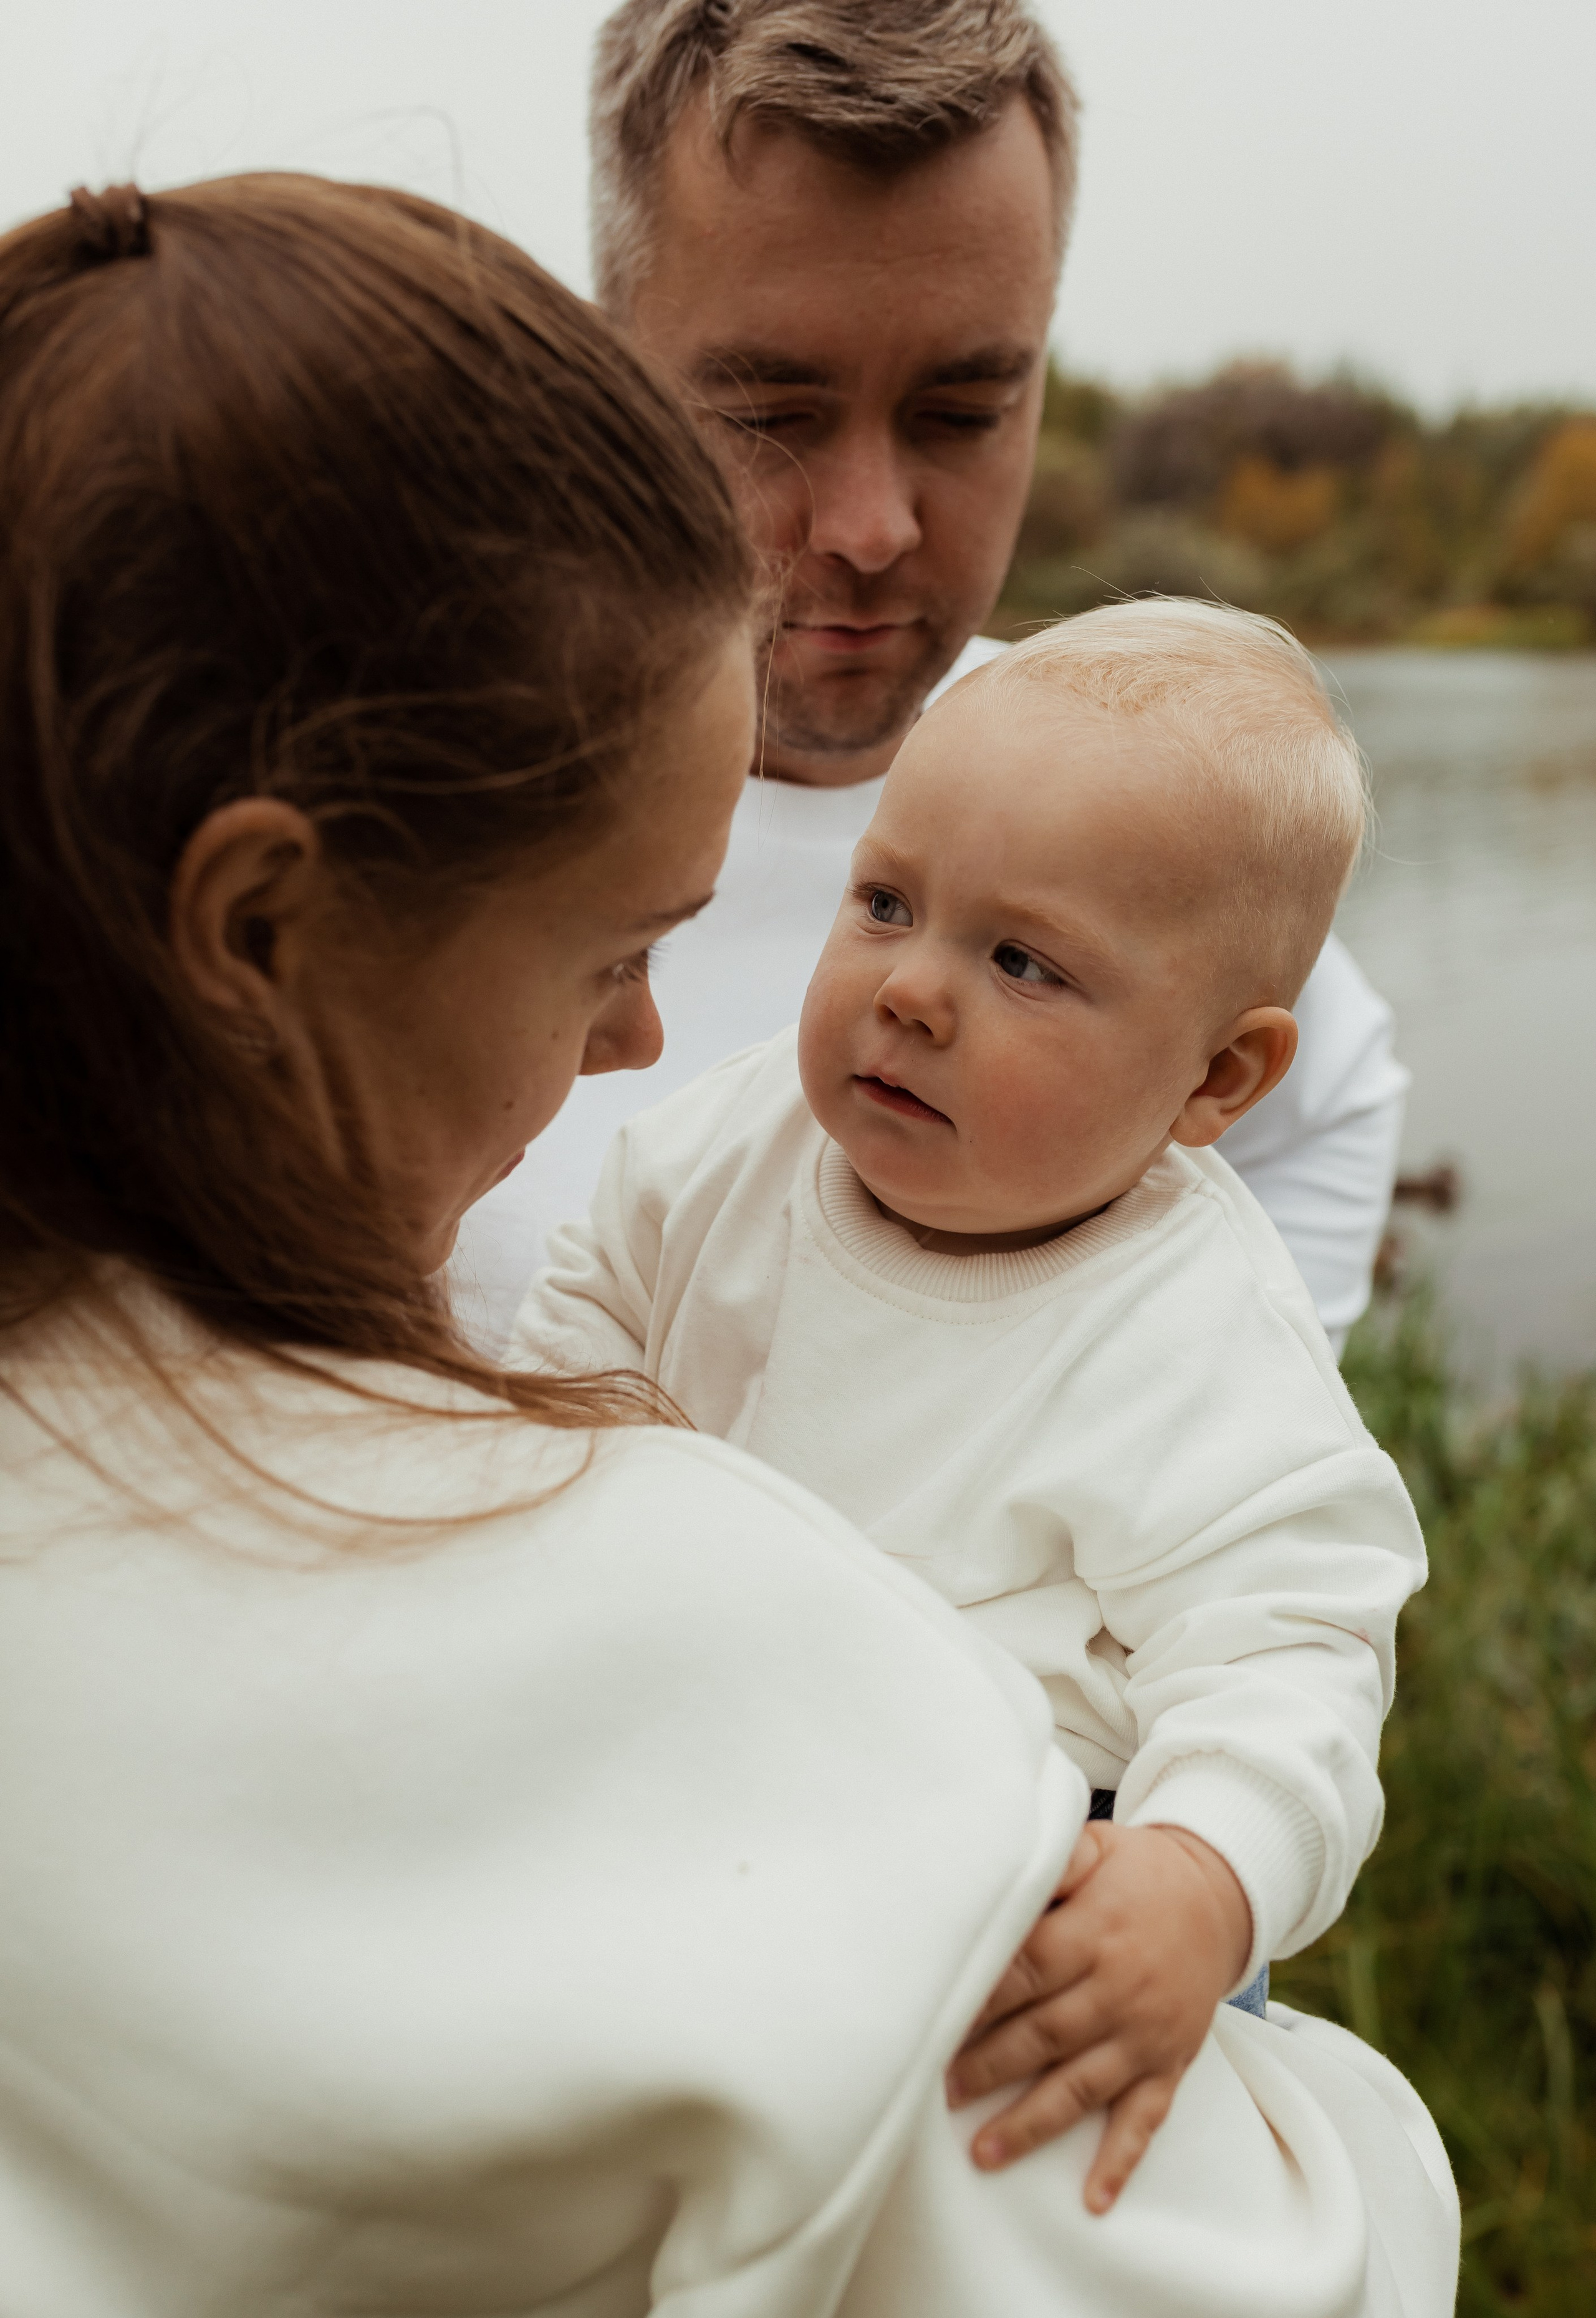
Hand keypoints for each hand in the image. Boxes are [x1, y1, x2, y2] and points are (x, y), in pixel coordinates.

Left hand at [946, 1821, 1251, 2211]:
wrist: (1220, 1896)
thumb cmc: (1138, 1873)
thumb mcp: (1096, 1848)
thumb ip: (1049, 1861)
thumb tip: (997, 1861)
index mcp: (1092, 1933)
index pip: (1025, 1971)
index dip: (980, 1999)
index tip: (933, 2020)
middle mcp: (1118, 1988)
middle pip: (1044, 2035)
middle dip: (989, 2067)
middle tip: (937, 2092)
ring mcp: (1145, 2034)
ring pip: (1082, 2086)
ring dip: (1032, 2123)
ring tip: (982, 2152)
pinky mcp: (1168, 2063)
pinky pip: (1145, 2119)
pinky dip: (1119, 2161)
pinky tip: (1093, 2199)